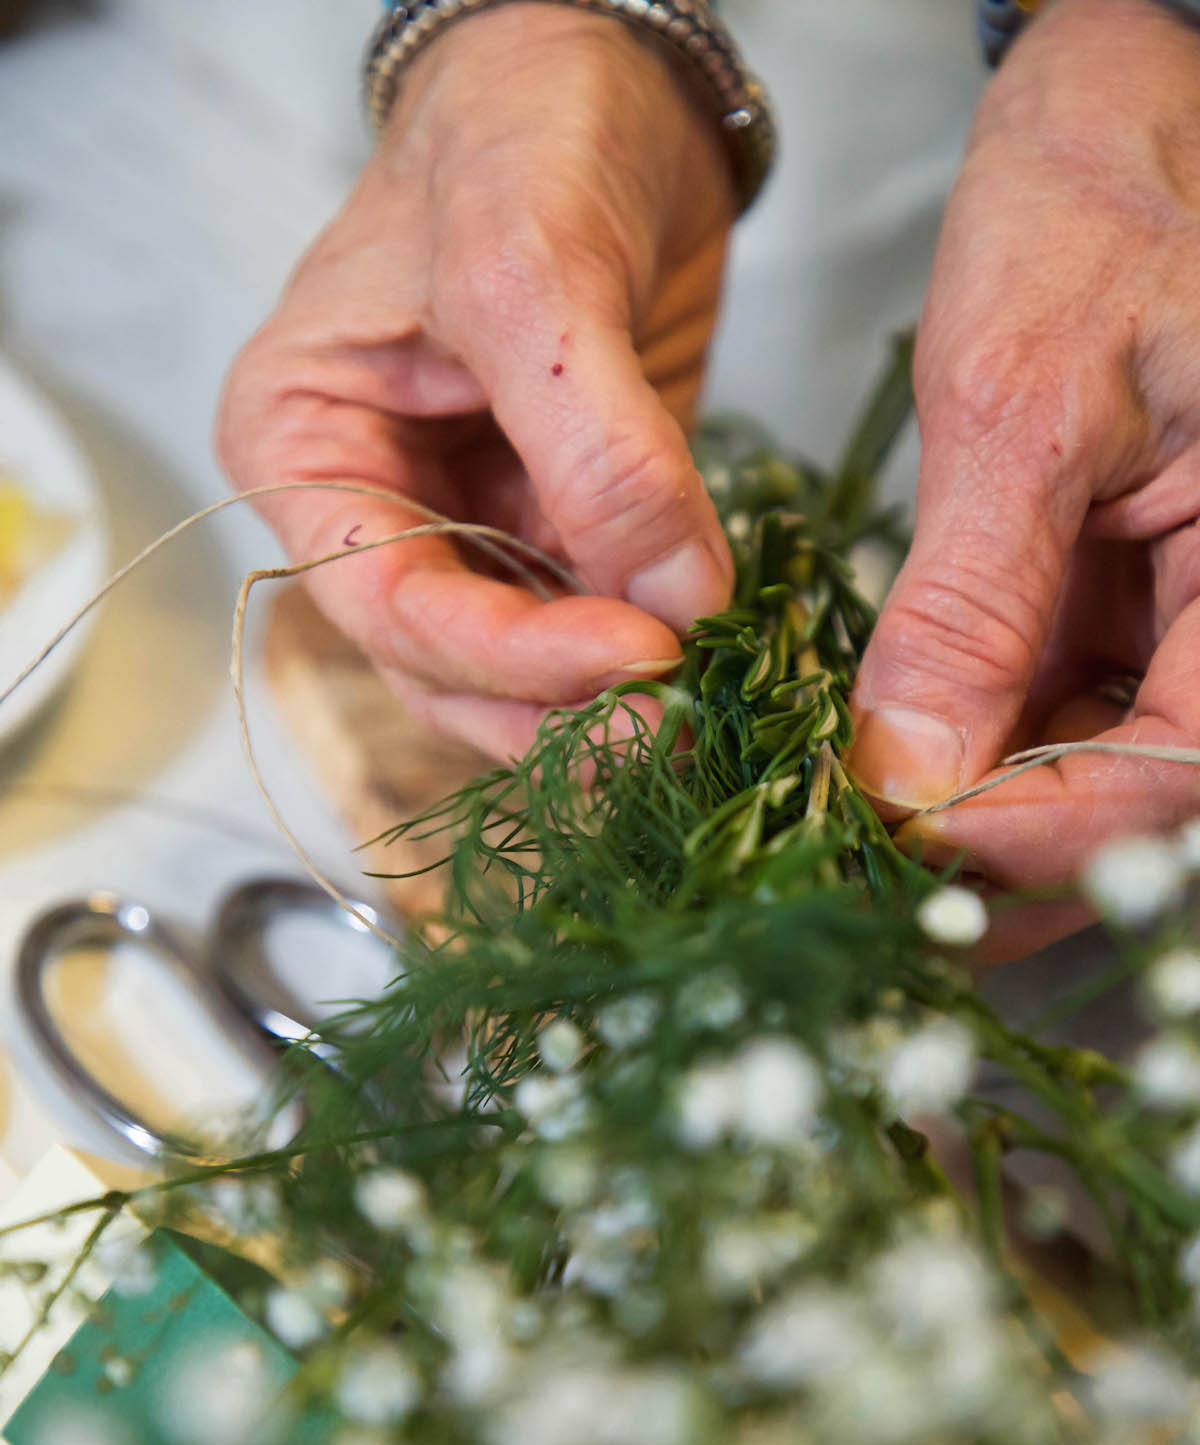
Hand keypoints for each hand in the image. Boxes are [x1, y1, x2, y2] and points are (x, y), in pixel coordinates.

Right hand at [217, 3, 733, 764]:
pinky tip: (716, 664)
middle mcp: (377, 505)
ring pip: (524, 668)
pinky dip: (654, 651)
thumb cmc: (513, 132)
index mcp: (305, 447)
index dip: (506, 653)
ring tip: (704, 719)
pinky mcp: (563, 523)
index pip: (386, 599)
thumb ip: (595, 443)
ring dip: (607, 706)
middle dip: (558, 709)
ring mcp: (471, 521)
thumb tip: (673, 599)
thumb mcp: (530, 270)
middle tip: (677, 730)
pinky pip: (599, 616)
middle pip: (449, 666)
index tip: (632, 655)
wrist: (607, 80)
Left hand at [847, 0, 1199, 956]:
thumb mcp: (1027, 403)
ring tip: (856, 829)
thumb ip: (974, 601)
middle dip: (1004, 849)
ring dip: (975, 809)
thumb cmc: (1110, 203)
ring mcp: (1182, 610)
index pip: (1178, 768)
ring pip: (1089, 762)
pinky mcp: (1122, 596)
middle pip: (1138, 793)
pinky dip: (969, 740)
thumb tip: (911, 771)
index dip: (1050, 832)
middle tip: (871, 875)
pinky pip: (1056, 702)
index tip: (917, 840)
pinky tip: (884, 758)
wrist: (1116, 110)